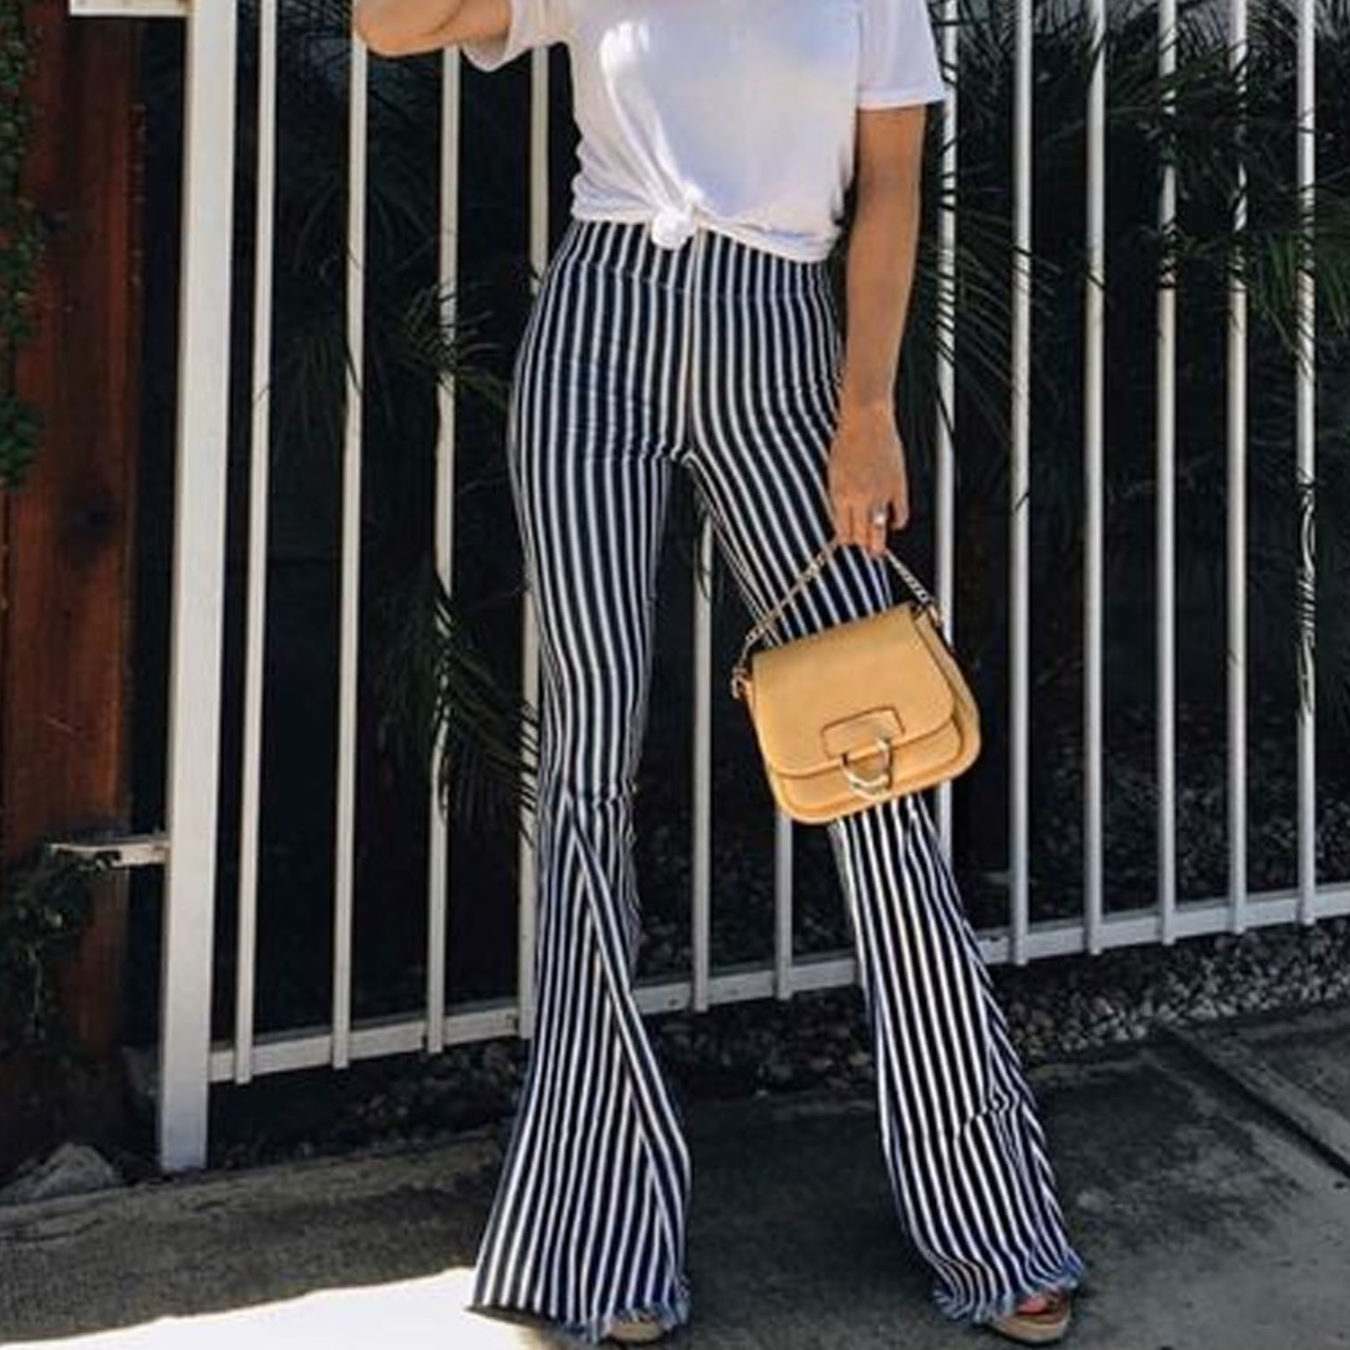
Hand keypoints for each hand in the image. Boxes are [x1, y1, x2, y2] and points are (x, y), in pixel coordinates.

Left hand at [827, 401, 909, 557]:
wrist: (866, 421)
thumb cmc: (847, 442)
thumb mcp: (833, 474)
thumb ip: (837, 499)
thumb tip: (841, 520)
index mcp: (839, 495)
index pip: (843, 533)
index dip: (846, 539)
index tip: (848, 540)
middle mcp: (859, 498)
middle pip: (861, 536)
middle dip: (862, 543)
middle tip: (865, 546)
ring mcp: (880, 494)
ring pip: (879, 532)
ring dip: (878, 542)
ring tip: (878, 547)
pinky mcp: (898, 487)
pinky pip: (901, 516)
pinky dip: (897, 523)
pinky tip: (893, 522)